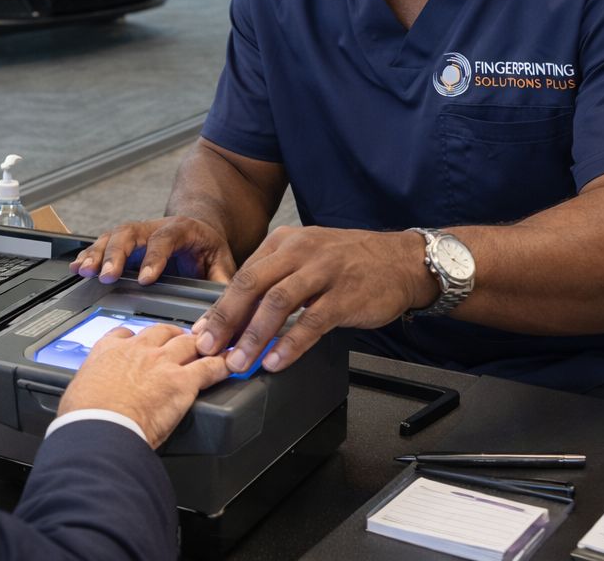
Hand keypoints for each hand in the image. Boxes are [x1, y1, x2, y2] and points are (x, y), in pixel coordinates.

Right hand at [59, 325, 231, 448]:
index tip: (138, 343)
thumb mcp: (77, 395)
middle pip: (161, 332)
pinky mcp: (182, 382)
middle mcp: (137, 351)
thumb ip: (88, 390)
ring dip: (201, 344)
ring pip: (188, 343)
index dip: (135, 338)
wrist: (100, 430)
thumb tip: (85, 402)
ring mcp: (162, 363)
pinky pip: (209, 367)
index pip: (123, 334)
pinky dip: (223, 365)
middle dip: (172, 334)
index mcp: (108, 352)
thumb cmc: (85, 418)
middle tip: (180, 340)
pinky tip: (231, 364)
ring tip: (210, 345)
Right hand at [71, 217, 236, 284]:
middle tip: (106, 275)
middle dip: (116, 254)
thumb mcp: (222, 262)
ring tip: (84, 270)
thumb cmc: (207, 248)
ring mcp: (137, 233)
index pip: (165, 239)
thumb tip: (225, 309)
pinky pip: (102, 244)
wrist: (197, 227)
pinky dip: (88, 255)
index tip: (145, 278)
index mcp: (182, 230)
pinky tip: (76, 267)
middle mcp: (155, 227)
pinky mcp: (124, 242)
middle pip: (131, 233)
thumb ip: (221, 283)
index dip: (154, 258)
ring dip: (97, 253)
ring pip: (113, 236)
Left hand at [191, 226, 432, 373]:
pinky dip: (291, 344)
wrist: (401, 260)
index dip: (219, 306)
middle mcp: (300, 251)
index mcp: (284, 241)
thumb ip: (275, 277)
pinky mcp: (345, 295)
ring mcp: (323, 272)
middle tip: (208, 347)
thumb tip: (239, 314)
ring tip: (239, 362)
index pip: (243, 275)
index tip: (202, 332)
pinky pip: (312, 321)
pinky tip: (276, 361)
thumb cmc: (350, 262)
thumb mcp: (307, 255)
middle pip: (252, 284)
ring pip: (278, 302)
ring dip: (254, 335)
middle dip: (226, 319)